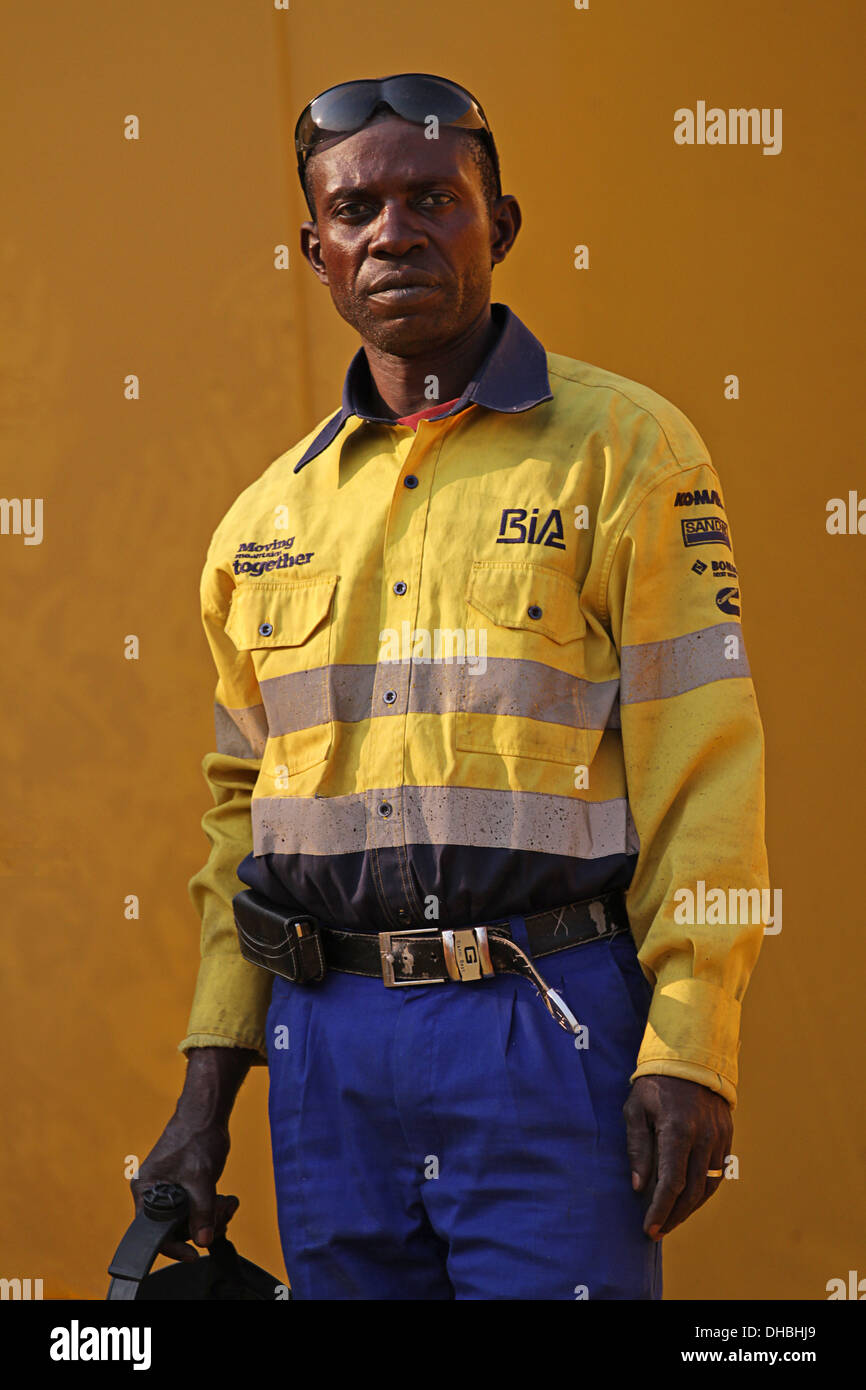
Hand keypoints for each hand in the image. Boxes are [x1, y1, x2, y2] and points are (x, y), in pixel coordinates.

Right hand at [129, 1045, 254, 1261]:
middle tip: (222, 1218)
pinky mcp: (184, 1187)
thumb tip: (204, 1240)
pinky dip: (212, 1209)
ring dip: (211, 1218)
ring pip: (188, 1220)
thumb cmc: (196, 1137)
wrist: (207, 1113)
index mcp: (146, 1191)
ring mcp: (169, 1190)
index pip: (153, 1233)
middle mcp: (153, 1193)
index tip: (193, 1255)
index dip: (174, 1247)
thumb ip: (201, 1212)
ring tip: (228, 1205)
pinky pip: (196, 1209)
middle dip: (201, 1227)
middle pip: (174, 1228)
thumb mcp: (200, 1179)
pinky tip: (226, 1200)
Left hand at [624, 1074, 731, 1240]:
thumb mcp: (636, 1109)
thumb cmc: (655, 1083)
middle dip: (673, 1216)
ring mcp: (718, 1138)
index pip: (671, 1183)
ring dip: (690, 1209)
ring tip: (671, 1220)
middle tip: (657, 1231)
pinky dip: (703, 1192)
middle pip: (691, 1191)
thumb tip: (639, 1187)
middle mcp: (703, 1137)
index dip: (660, 1210)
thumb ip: (637, 1148)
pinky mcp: (726, 1136)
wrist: (690, 1057)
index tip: (648, 1228)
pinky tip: (688, 1200)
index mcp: (677, 1130)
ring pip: (708, 1186)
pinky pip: (718, 1173)